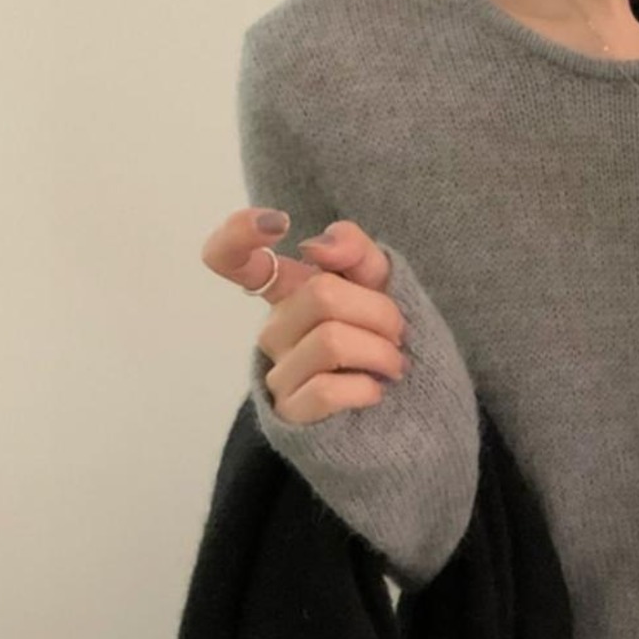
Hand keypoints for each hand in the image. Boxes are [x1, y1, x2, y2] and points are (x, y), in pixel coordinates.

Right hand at [200, 206, 409, 426]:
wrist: (408, 411)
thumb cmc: (385, 342)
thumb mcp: (380, 285)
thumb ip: (355, 250)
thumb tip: (316, 245)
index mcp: (287, 292)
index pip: (230, 257)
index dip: (238, 232)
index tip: (278, 221)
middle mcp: (274, 330)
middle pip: (321, 294)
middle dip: (377, 310)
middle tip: (398, 332)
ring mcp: (278, 375)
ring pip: (330, 341)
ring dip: (379, 351)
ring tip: (393, 364)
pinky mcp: (291, 417)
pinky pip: (326, 389)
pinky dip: (365, 387)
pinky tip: (375, 391)